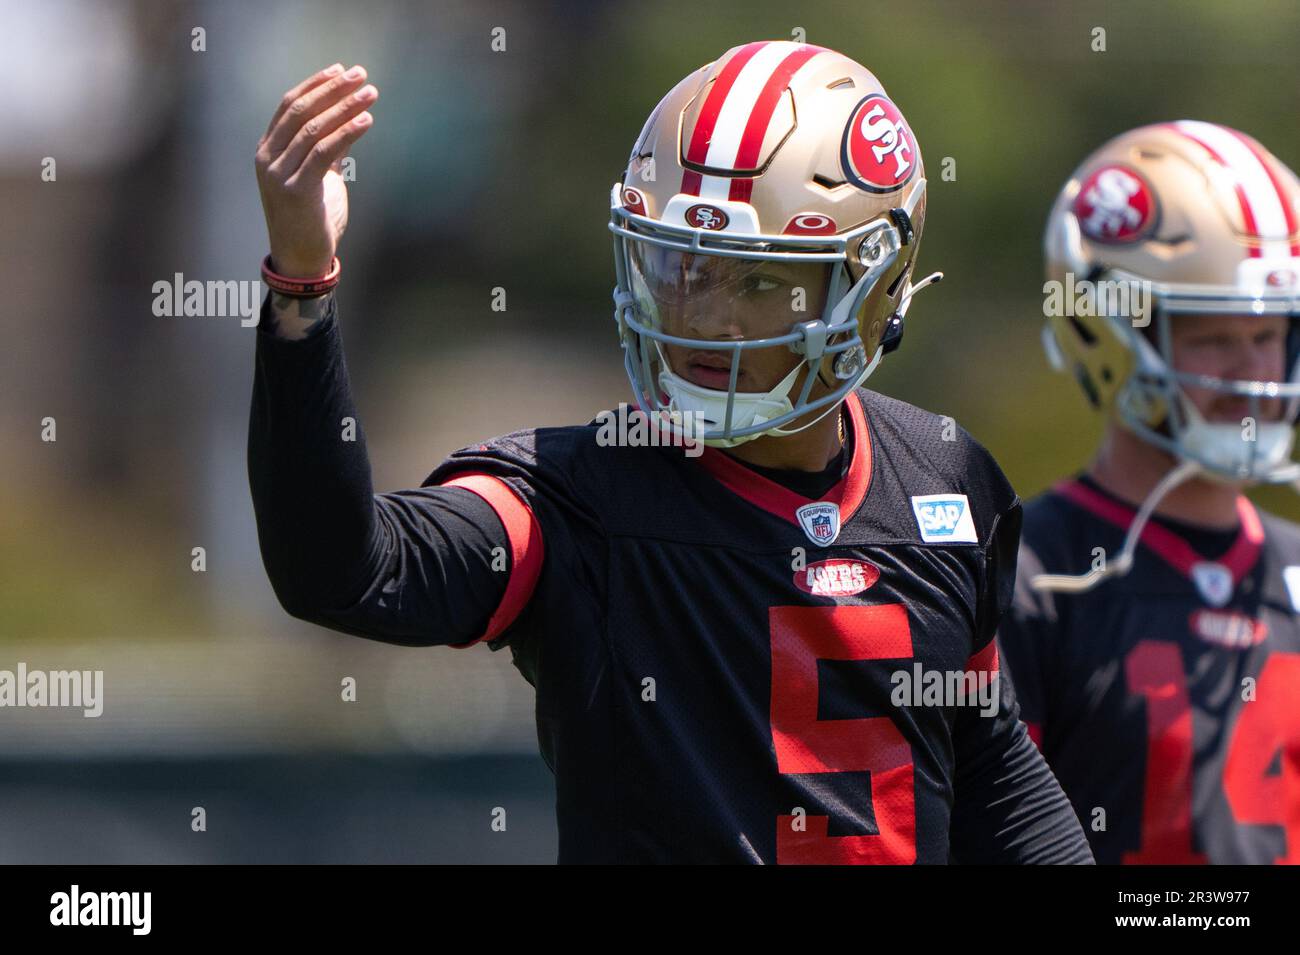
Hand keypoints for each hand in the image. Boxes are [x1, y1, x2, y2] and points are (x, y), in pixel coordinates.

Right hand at [255, 63, 377, 277]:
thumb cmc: (311, 220)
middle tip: (361, 75)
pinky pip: (324, 153)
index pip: (288, 105)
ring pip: (313, 129)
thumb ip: (326, 152)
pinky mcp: (296, 191)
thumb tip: (347, 124)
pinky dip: (347, 133)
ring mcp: (278, 174)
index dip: (315, 85)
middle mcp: (267, 158)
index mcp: (267, 150)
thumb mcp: (318, 179)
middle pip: (300, 110)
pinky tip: (367, 121)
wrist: (301, 260)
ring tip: (370, 94)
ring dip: (345, 107)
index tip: (340, 70)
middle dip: (333, 89)